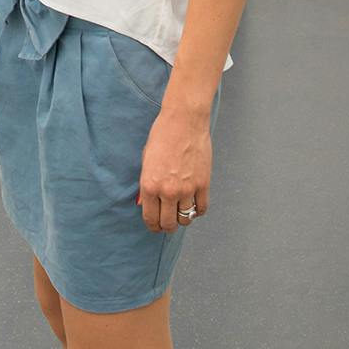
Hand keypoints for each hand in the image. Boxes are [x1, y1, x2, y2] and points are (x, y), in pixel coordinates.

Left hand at [136, 101, 212, 233]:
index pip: (150, 218)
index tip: (155, 227)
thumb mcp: (146, 161)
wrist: (184, 121)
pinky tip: (193, 206)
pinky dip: (197, 211)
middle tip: (168, 223)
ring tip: (180, 212)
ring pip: (185, 219)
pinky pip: (201, 208)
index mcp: (149, 185)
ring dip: (182, 219)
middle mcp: (167, 191)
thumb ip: (146, 184)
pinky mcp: (203, 184)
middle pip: (168, 223)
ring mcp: (187, 189)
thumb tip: (145, 203)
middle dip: (167, 226)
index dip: (153, 227)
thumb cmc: (162, 136)